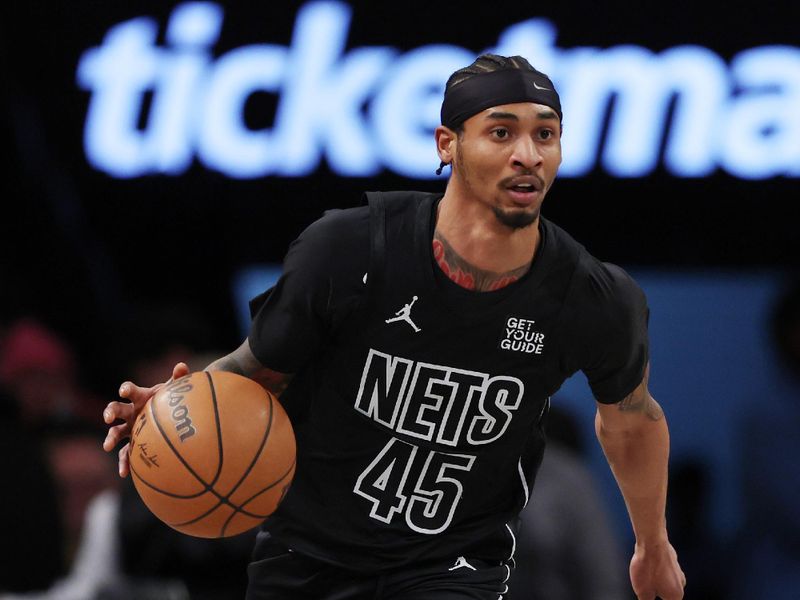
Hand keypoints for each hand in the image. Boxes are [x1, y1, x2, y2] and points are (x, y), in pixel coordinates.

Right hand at [102, 362, 189, 476]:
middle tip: (108, 417)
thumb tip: (182, 365)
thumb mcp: (176, 390)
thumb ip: (179, 378)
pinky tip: (125, 474)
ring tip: (106, 446)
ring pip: (115, 432)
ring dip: (109, 438)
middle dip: (110, 411)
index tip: (123, 391)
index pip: (130, 390)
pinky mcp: (132, 444)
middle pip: (116, 409)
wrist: (172, 416)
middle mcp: (131, 412)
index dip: (126, 389)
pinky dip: (124, 463)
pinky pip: (125, 454)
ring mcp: (129, 429)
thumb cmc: (172, 401)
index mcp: (141, 397)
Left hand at [629, 540, 685, 599]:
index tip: (650, 594)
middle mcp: (681, 584)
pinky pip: (663, 570)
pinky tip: (647, 566)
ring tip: (644, 576)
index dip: (656, 599)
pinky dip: (655, 570)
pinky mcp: (672, 559)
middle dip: (656, 593)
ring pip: (666, 581)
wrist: (651, 542)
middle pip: (668, 595)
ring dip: (655, 581)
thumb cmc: (647, 567)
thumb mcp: (643, 592)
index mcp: (676, 595)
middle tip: (645, 588)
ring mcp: (678, 570)